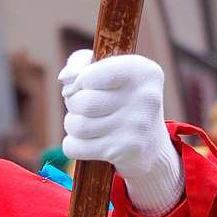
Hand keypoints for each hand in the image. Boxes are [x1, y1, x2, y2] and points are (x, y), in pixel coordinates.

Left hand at [58, 49, 183, 216]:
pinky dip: (73, 146)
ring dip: (73, 125)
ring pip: (76, 126)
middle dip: (73, 104)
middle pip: (82, 102)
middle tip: (84, 107)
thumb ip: (84, 64)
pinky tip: (87, 142)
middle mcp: (144, 97)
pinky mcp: (124, 151)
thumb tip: (65, 77)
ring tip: (86, 124)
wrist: (150, 146)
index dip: (77, 82)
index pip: (91, 76)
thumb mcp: (112, 73)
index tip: (81, 86)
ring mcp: (136, 126)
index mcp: (143, 71)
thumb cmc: (122, 101)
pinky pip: (74, 147)